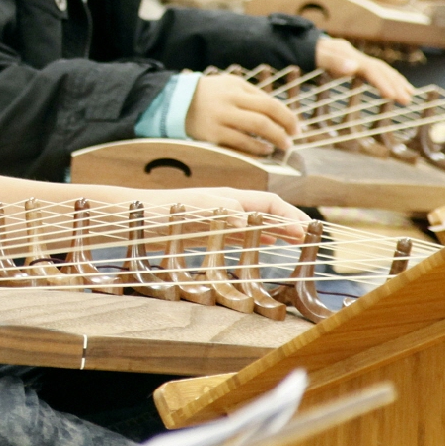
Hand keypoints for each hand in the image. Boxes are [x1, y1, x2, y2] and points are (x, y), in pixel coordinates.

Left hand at [152, 187, 307, 239]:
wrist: (133, 218)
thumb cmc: (163, 211)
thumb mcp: (195, 210)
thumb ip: (222, 213)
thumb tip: (248, 221)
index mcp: (230, 197)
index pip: (269, 202)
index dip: (290, 215)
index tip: (308, 230)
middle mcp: (228, 206)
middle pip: (267, 212)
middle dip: (290, 223)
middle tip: (311, 240)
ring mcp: (219, 220)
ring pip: (257, 225)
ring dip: (277, 232)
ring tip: (296, 243)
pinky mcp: (208, 234)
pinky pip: (241, 236)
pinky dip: (258, 241)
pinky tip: (264, 248)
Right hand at [185, 74, 301, 155]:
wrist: (178, 102)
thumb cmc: (212, 93)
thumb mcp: (232, 85)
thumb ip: (254, 96)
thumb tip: (281, 114)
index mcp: (237, 88)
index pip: (269, 103)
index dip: (287, 117)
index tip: (296, 128)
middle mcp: (229, 103)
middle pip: (263, 118)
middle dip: (282, 131)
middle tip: (291, 141)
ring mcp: (219, 119)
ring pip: (253, 132)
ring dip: (271, 142)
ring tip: (280, 147)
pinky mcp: (211, 135)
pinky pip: (238, 144)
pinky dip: (254, 149)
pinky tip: (263, 151)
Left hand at [314, 36, 413, 103]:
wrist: (308, 44)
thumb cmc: (312, 53)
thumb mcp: (319, 57)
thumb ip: (334, 61)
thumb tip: (353, 67)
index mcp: (352, 56)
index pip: (372, 70)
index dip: (383, 83)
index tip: (393, 96)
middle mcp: (359, 57)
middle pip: (382, 70)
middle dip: (396, 84)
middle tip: (408, 100)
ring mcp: (360, 60)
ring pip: (383, 70)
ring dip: (397, 82)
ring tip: (410, 95)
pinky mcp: (358, 65)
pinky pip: (377, 72)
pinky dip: (389, 79)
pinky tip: (396, 88)